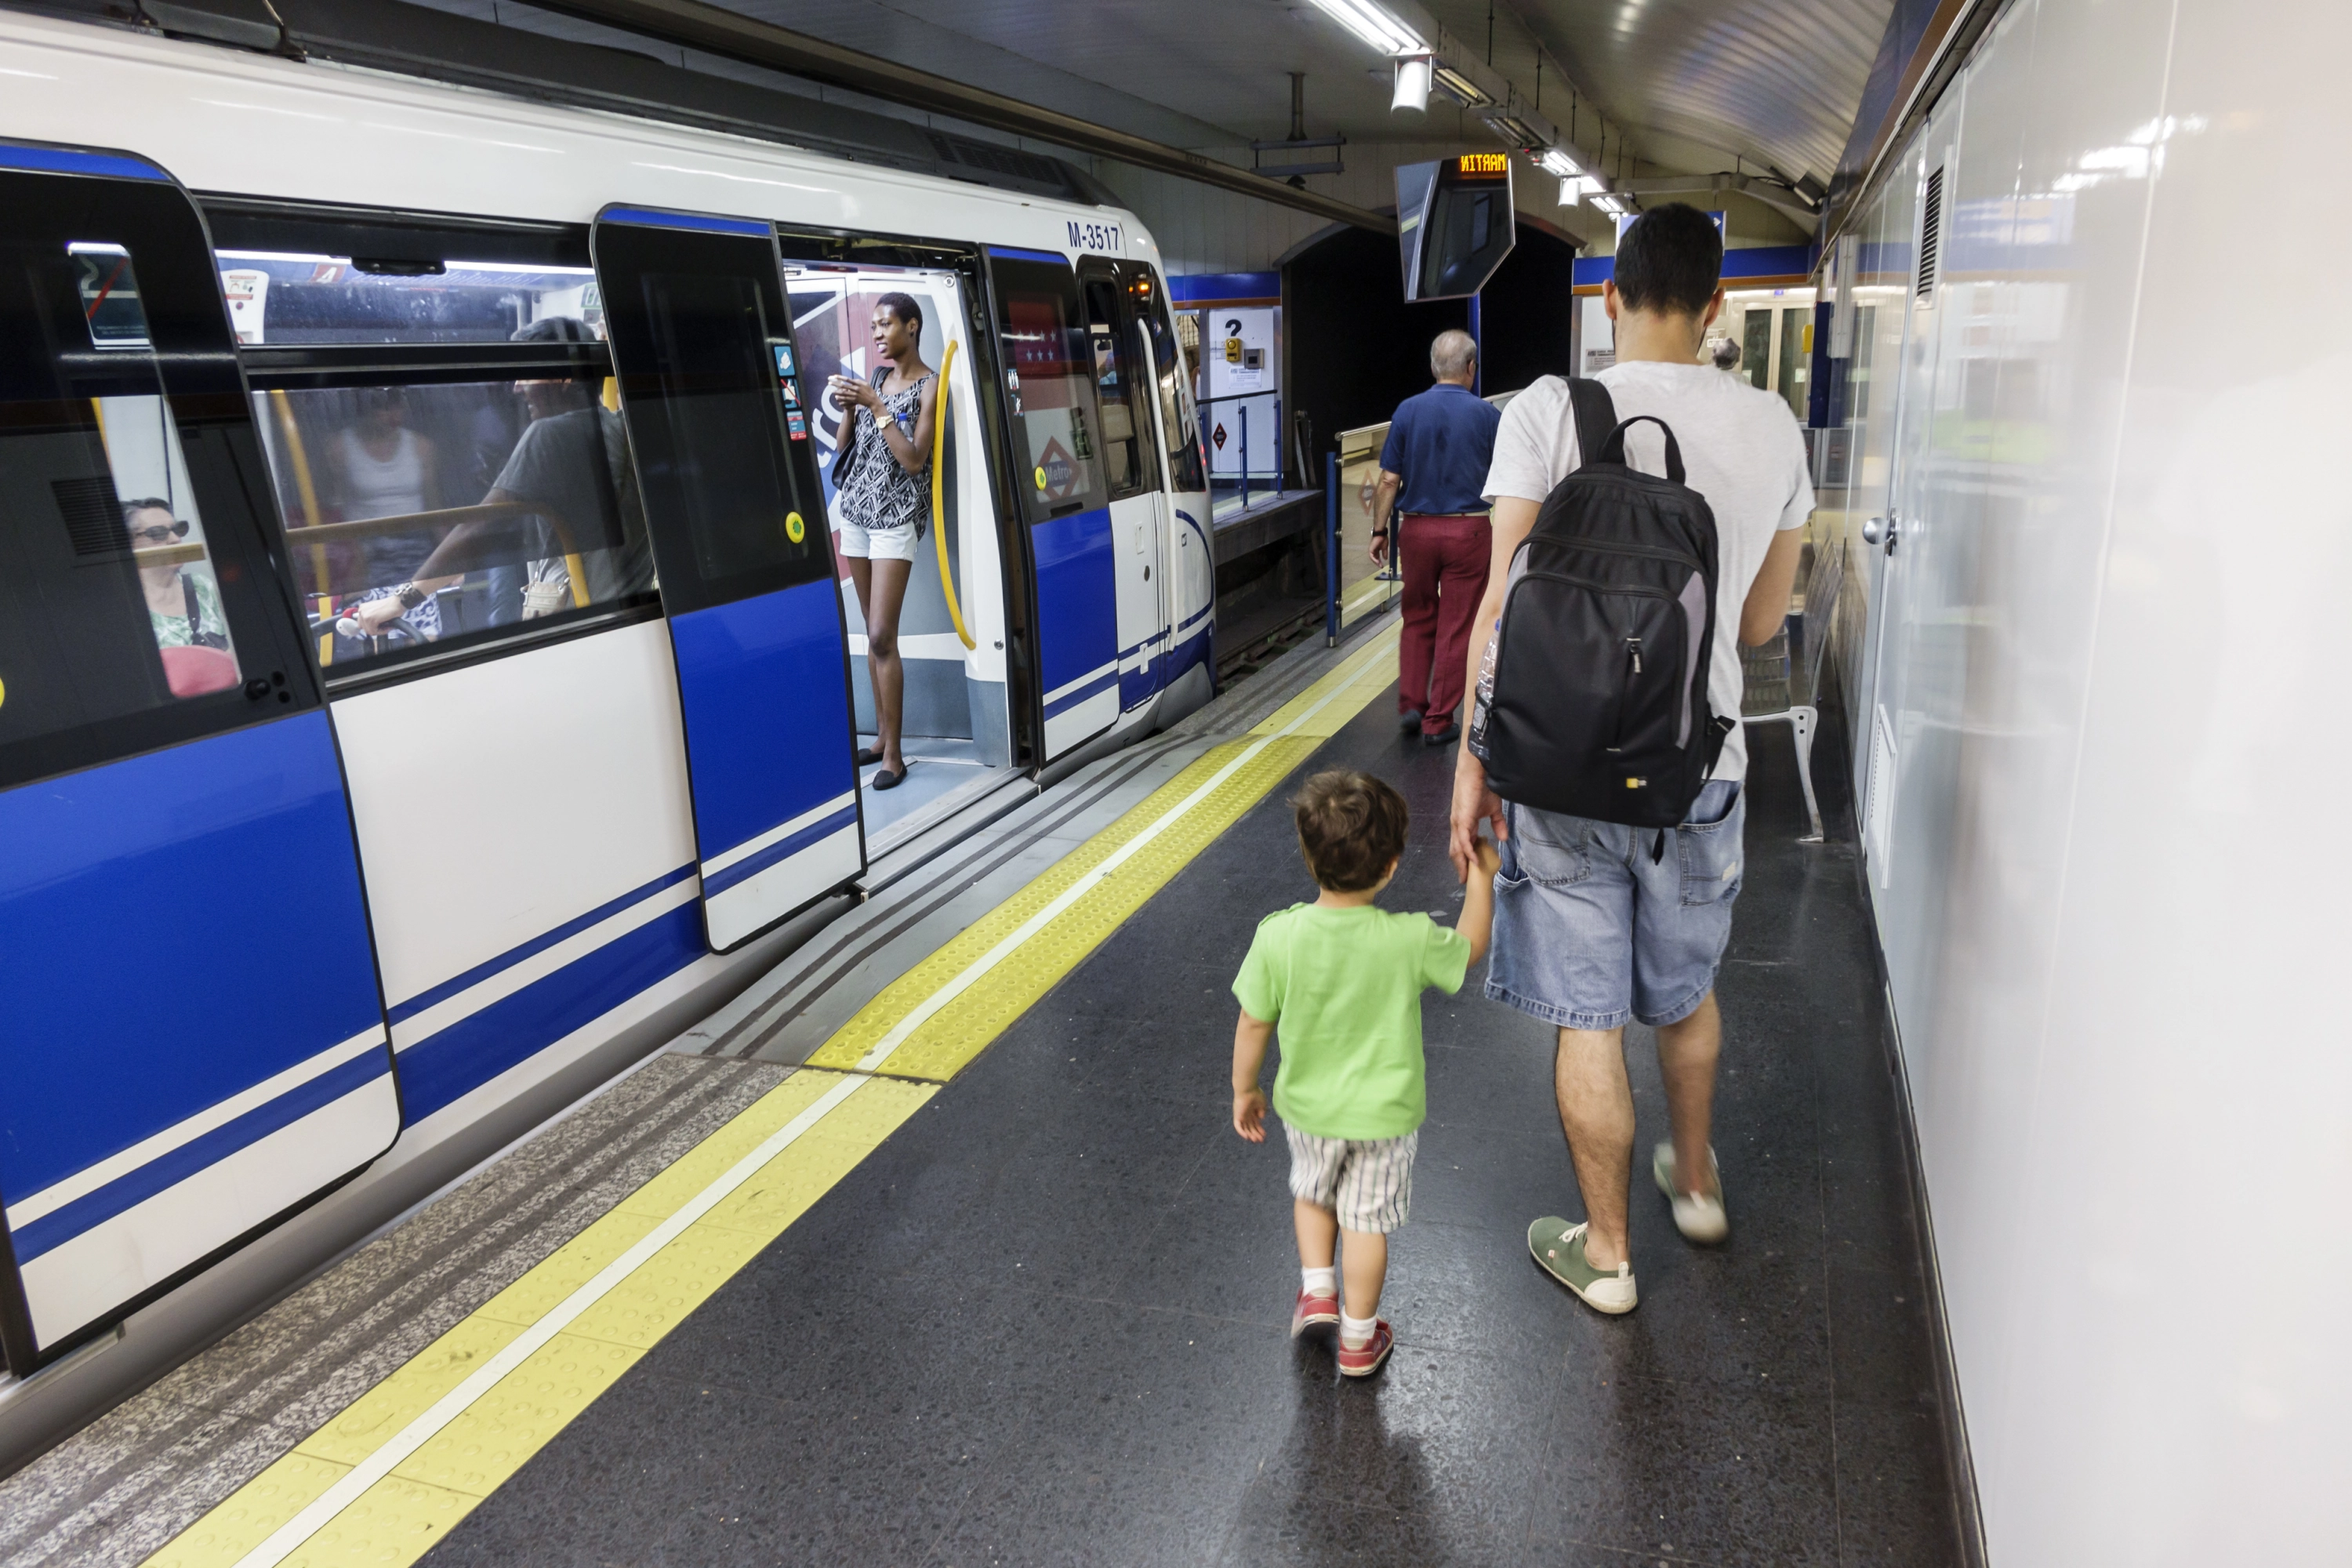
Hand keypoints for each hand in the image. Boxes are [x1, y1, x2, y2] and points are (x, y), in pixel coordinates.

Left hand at [352, 596, 407, 633]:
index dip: (371, 627)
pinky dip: (382, 631)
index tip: (380, 626)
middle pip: (365, 629)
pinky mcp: (371, 619)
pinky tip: (388, 627)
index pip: (361, 624)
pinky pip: (374, 631)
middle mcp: (361, 611)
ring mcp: (365, 615)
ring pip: (369, 631)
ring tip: (387, 627)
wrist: (397, 603)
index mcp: (361, 608)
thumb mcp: (376, 611)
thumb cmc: (390, 607)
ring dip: (380, 631)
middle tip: (385, 627)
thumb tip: (369, 627)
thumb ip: (370, 617)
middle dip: (375, 630)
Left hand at [827, 375, 874, 413]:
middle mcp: (855, 389)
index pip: (847, 379)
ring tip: (831, 390)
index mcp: (858, 383)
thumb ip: (858, 381)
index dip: (840, 377)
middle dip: (835, 384)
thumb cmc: (869, 391)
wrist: (873, 401)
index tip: (834, 376)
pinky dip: (841, 397)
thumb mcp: (865, 383)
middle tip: (829, 382)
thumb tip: (852, 380)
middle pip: (843, 386)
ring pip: (843, 393)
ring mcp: (854, 395)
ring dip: (836, 392)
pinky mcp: (854, 400)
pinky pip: (846, 399)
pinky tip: (836, 397)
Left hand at [1232, 1086, 1266, 1141]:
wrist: (1248, 1090)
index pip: (1256, 1124)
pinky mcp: (1237, 1116)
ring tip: (1255, 1140)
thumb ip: (1262, 1111)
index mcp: (1253, 1112)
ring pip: (1245, 1128)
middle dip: (1256, 1134)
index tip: (1264, 1135)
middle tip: (1261, 1141)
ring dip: (1250, 1134)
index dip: (1260, 1130)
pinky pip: (1238, 1126)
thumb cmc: (1256, 1095)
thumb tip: (1261, 1118)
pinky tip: (1247, 1137)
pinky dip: (1241, 1132)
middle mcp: (1247, 1115)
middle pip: (1251, 1128)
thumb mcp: (1262, 1104)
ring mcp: (1242, 1116)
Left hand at [1369, 529, 1387, 564]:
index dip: (1379, 561)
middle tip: (1381, 566)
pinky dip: (1374, 560)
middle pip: (1374, 559)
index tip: (1382, 565)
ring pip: (1373, 558)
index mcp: (1376, 550)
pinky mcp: (1370, 549)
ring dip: (1376, 562)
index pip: (1377, 557)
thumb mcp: (1384, 548)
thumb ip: (1384, 553)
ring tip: (1380, 565)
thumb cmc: (1383, 539)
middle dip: (1378, 563)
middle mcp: (1373, 550)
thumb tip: (1385, 559)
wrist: (1381, 534)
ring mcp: (1371, 550)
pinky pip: (1372, 556)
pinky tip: (1378, 562)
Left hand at [1449, 751, 1505, 880]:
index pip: (1462, 846)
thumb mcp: (1493, 809)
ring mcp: (1459, 823)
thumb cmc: (1483, 787)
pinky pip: (1464, 840)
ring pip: (1457, 848)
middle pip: (1456, 851)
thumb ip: (1497, 824)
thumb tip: (1503, 838)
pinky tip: (1474, 862)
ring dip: (1462, 864)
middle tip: (1465, 880)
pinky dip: (1469, 852)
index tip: (1468, 873)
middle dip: (1460, 867)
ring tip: (1467, 877)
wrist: (1477, 772)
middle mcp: (1458, 826)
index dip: (1464, 860)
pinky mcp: (1462, 819)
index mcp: (1464, 824)